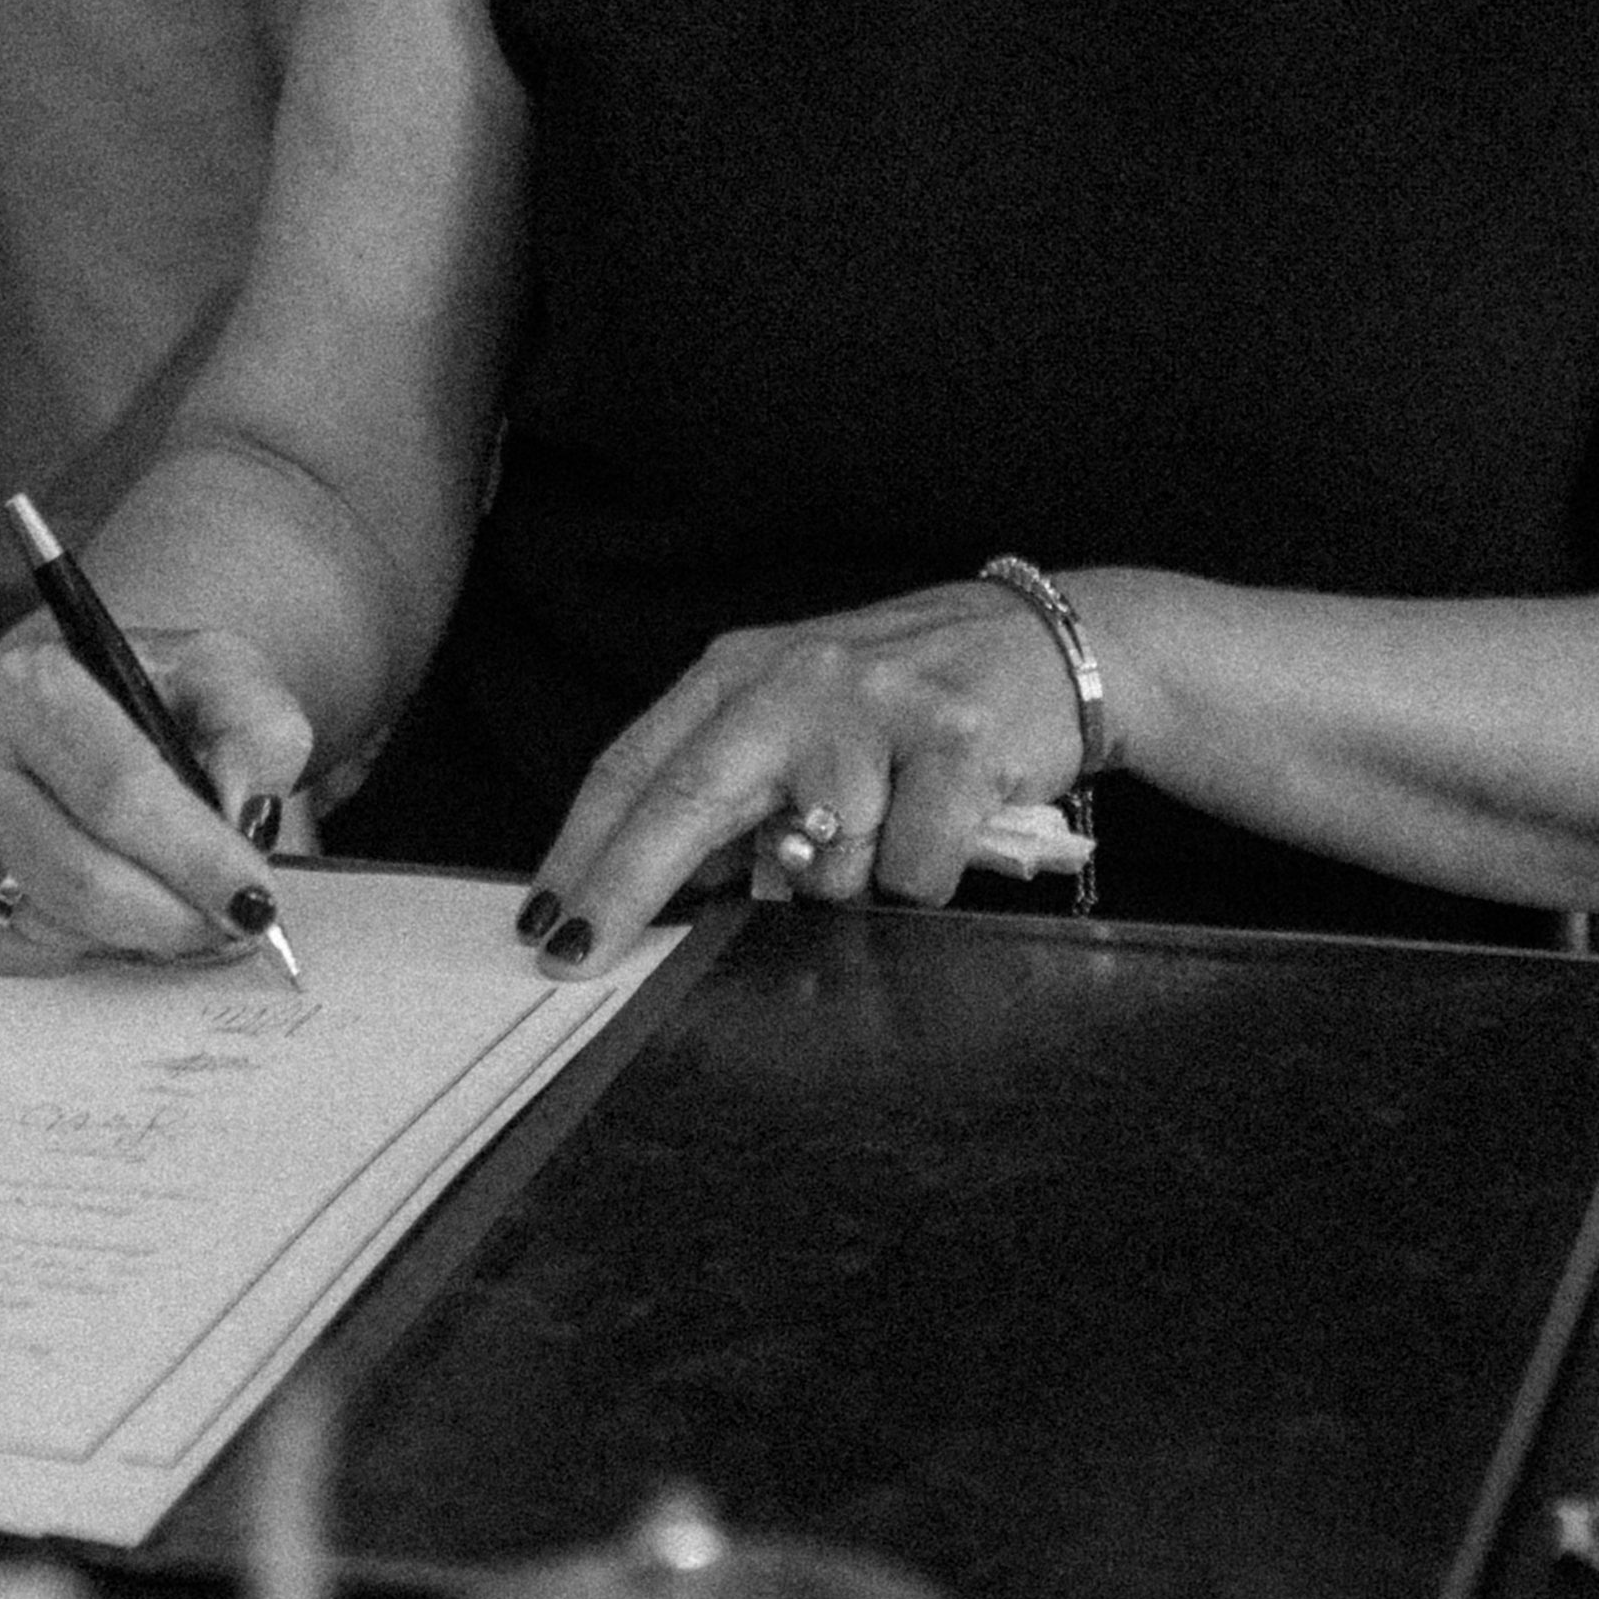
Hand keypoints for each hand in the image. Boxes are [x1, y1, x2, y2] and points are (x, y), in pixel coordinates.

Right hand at [0, 613, 317, 976]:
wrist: (70, 700)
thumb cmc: (153, 696)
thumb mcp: (223, 679)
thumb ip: (257, 734)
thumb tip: (239, 816)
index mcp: (33, 684)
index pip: (121, 791)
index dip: (196, 858)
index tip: (256, 901)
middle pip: (84, 876)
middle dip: (176, 916)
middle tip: (234, 925)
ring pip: (53, 924)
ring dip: (136, 936)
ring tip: (179, 907)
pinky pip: (12, 956)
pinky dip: (78, 949)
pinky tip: (106, 910)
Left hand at [526, 582, 1090, 964]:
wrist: (1055, 643)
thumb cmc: (910, 699)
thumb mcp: (802, 716)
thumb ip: (734, 789)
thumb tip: (660, 897)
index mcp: (744, 671)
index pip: (638, 763)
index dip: (582, 847)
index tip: (543, 920)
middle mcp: (800, 679)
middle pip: (688, 795)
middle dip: (625, 885)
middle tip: (574, 954)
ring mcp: (879, 708)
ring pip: (822, 864)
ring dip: (847, 889)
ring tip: (889, 838)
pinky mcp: (958, 744)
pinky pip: (910, 872)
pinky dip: (923, 881)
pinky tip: (946, 831)